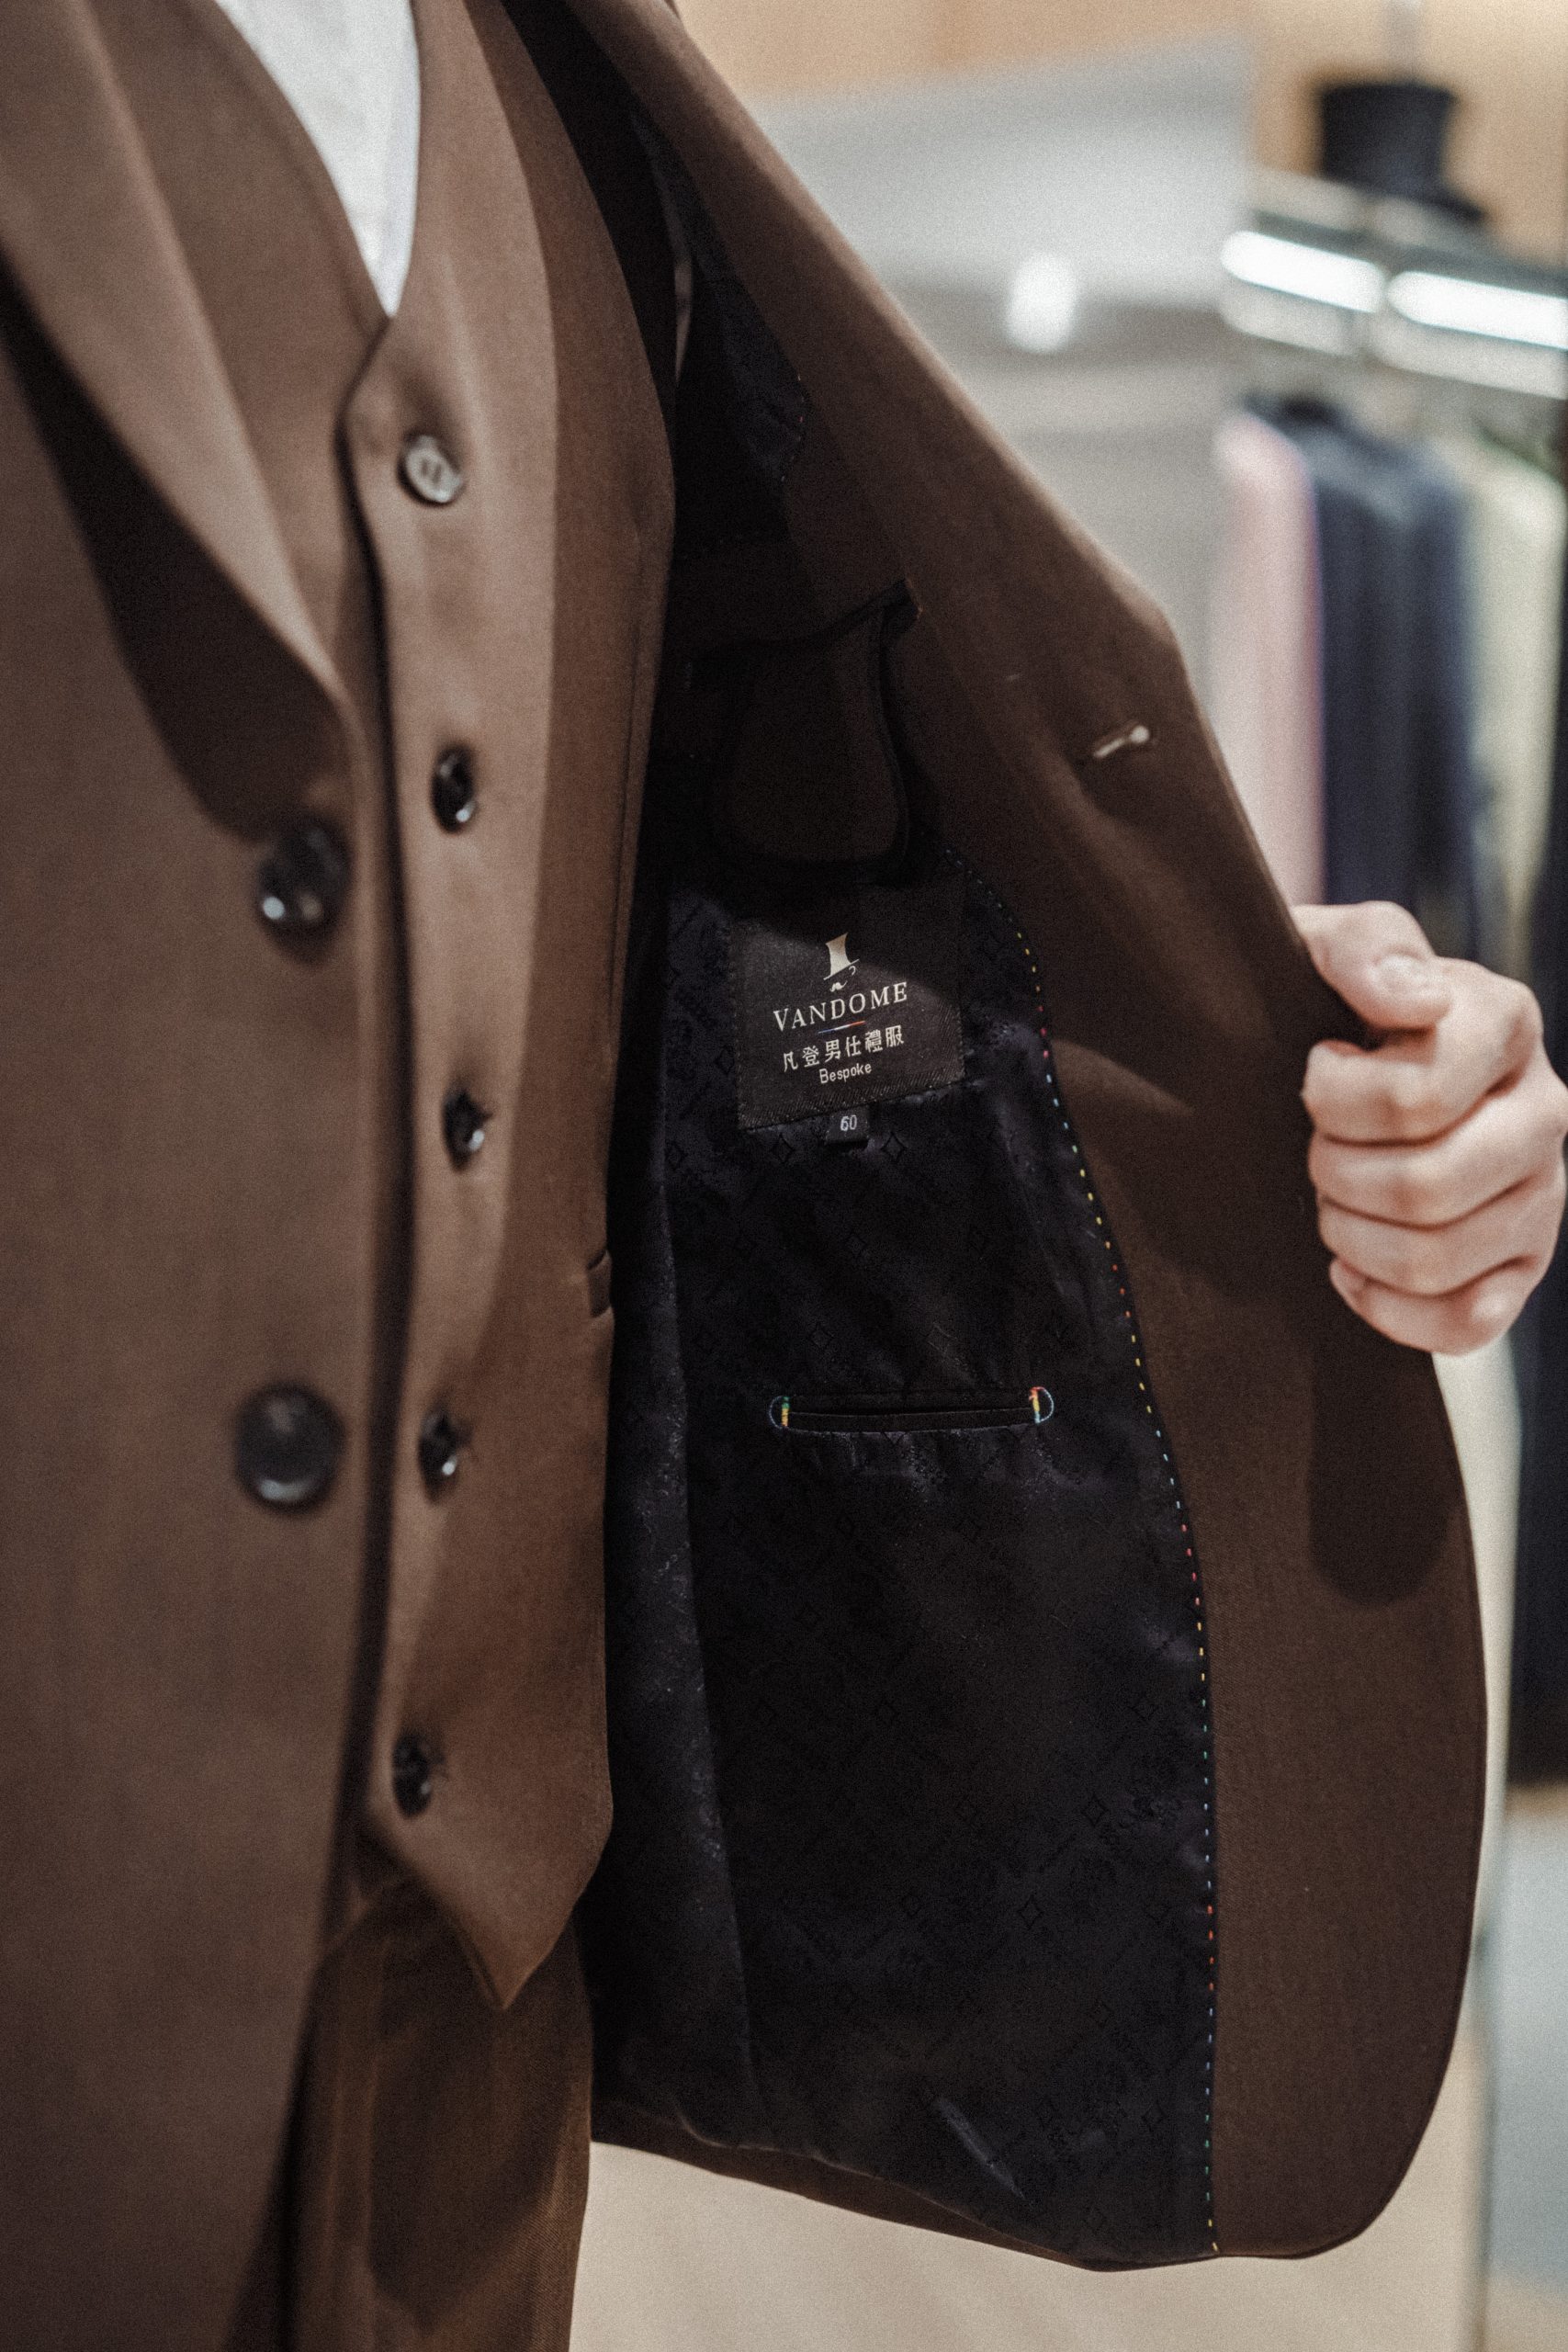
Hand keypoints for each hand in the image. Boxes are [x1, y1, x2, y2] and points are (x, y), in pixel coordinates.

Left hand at [1294, 901, 1567, 1353]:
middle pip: (1426, 1188)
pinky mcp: (1523, 1268)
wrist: (1326, 1062)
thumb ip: (1367, 947)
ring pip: (1437, 1258)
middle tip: (1314, 1147)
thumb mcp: (1328, 949)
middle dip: (1335, 1174)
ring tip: (1331, 1197)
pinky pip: (1467, 1324)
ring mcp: (1543, 1196)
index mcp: (1506, 1023)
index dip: (1336, 1100)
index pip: (1420, 1097)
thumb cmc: (1325, 1005)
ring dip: (1350, 1236)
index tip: (1315, 1070)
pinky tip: (1352, 1267)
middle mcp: (1545, 1111)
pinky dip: (1388, 1307)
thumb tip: (1418, 1005)